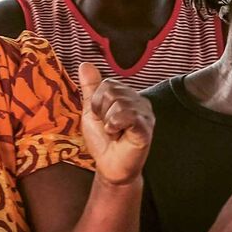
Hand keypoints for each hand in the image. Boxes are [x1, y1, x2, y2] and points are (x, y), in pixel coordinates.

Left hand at [79, 62, 154, 185]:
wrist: (110, 166)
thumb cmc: (103, 141)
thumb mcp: (92, 112)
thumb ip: (90, 88)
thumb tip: (85, 64)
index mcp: (127, 96)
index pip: (107, 84)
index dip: (97, 102)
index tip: (102, 118)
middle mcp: (139, 101)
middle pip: (112, 91)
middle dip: (102, 111)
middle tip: (109, 127)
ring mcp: (145, 114)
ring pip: (119, 103)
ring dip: (108, 121)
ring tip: (115, 132)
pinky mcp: (146, 127)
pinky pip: (128, 115)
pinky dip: (116, 124)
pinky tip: (117, 133)